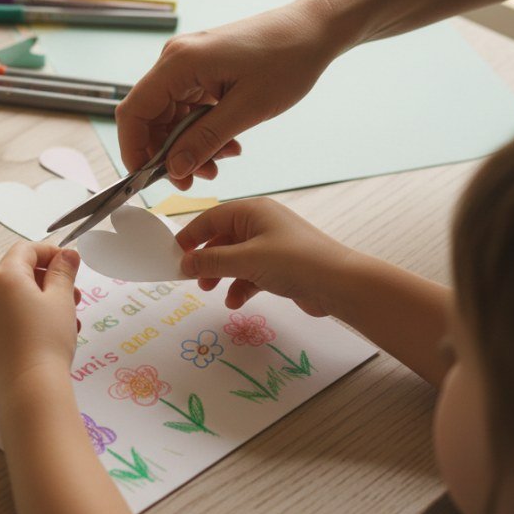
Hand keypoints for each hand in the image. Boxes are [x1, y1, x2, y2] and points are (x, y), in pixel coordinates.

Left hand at [0, 243, 81, 399]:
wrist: (29, 388)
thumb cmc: (48, 339)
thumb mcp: (62, 299)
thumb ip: (63, 271)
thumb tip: (67, 254)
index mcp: (3, 277)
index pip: (25, 250)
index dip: (50, 252)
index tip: (71, 265)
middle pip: (18, 274)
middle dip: (49, 281)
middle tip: (74, 297)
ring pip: (13, 300)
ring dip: (41, 303)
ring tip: (68, 322)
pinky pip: (5, 321)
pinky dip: (26, 320)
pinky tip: (48, 338)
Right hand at [115, 0, 346, 190]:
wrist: (312, 30)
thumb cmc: (286, 60)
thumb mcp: (246, 110)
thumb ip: (205, 140)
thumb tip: (174, 168)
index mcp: (179, 63)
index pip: (134, 112)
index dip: (134, 149)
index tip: (148, 178)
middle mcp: (176, 60)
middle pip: (149, 117)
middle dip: (167, 153)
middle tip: (193, 179)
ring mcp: (188, 65)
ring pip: (169, 118)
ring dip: (188, 146)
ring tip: (219, 163)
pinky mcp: (201, 71)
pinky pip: (187, 109)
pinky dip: (200, 131)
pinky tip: (226, 145)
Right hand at [177, 198, 356, 316]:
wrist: (339, 284)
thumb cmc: (294, 262)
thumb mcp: (247, 260)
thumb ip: (212, 262)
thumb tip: (184, 263)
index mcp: (254, 211)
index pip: (212, 217)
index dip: (191, 235)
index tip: (174, 255)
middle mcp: (262, 224)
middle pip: (222, 238)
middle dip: (206, 259)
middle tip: (191, 277)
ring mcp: (272, 246)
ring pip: (235, 258)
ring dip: (221, 274)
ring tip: (210, 290)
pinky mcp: (280, 267)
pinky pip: (251, 273)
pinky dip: (240, 286)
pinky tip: (235, 302)